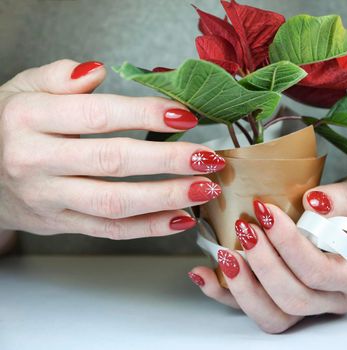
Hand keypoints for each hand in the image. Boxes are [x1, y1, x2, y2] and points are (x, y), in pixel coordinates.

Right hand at [0, 59, 224, 238]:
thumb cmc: (10, 125)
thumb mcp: (22, 89)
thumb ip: (59, 77)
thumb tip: (98, 71)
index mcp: (29, 119)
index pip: (98, 116)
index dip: (146, 115)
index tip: (185, 116)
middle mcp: (35, 160)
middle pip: (112, 161)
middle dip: (168, 161)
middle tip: (208, 157)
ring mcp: (48, 197)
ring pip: (114, 202)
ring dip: (166, 197)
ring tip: (204, 188)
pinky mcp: (59, 224)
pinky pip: (109, 229)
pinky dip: (148, 227)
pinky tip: (180, 218)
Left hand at [189, 175, 346, 332]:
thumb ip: (345, 197)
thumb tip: (314, 202)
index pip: (319, 271)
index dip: (288, 245)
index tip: (266, 211)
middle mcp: (337, 299)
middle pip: (294, 298)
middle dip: (263, 265)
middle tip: (245, 228)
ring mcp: (312, 307)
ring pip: (275, 316)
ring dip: (243, 288)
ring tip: (224, 254)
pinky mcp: (287, 304)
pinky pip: (257, 311)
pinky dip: (227, 296)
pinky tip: (204, 274)